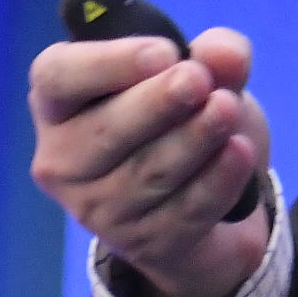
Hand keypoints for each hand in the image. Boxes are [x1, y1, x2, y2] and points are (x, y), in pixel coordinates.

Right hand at [28, 26, 273, 296]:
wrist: (208, 201)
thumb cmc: (182, 118)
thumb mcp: (204, 76)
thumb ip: (216, 54)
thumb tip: (227, 55)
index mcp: (60, 102)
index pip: (57, 77)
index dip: (107, 63)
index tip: (163, 52)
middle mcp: (64, 159)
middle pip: (105, 130)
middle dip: (157, 102)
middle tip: (200, 81)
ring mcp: (98, 210)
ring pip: (148, 172)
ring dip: (193, 138)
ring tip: (228, 110)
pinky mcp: (141, 245)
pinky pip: (184, 210)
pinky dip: (217, 180)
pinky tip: (240, 153)